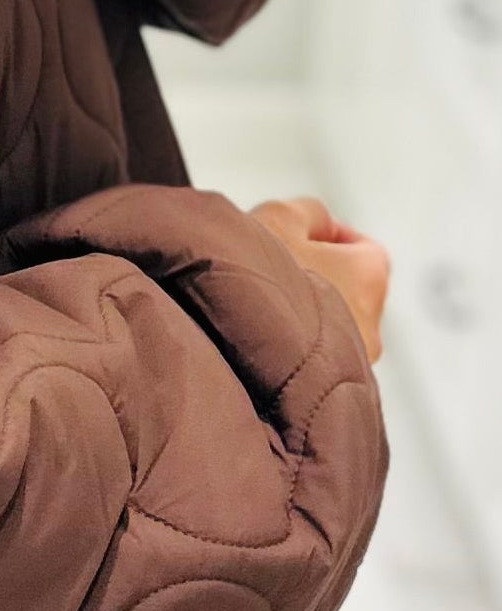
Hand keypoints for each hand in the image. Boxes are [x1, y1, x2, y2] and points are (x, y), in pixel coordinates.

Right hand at [248, 196, 390, 363]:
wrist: (237, 354)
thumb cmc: (262, 286)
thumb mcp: (278, 218)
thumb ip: (308, 212)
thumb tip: (315, 223)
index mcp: (371, 274)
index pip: (362, 247)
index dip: (326, 237)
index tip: (293, 239)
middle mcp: (373, 324)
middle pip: (346, 290)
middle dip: (313, 280)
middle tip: (270, 272)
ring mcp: (353, 366)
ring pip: (328, 329)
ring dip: (300, 317)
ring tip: (259, 312)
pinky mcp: (329, 397)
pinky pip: (313, 363)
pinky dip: (293, 352)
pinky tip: (260, 344)